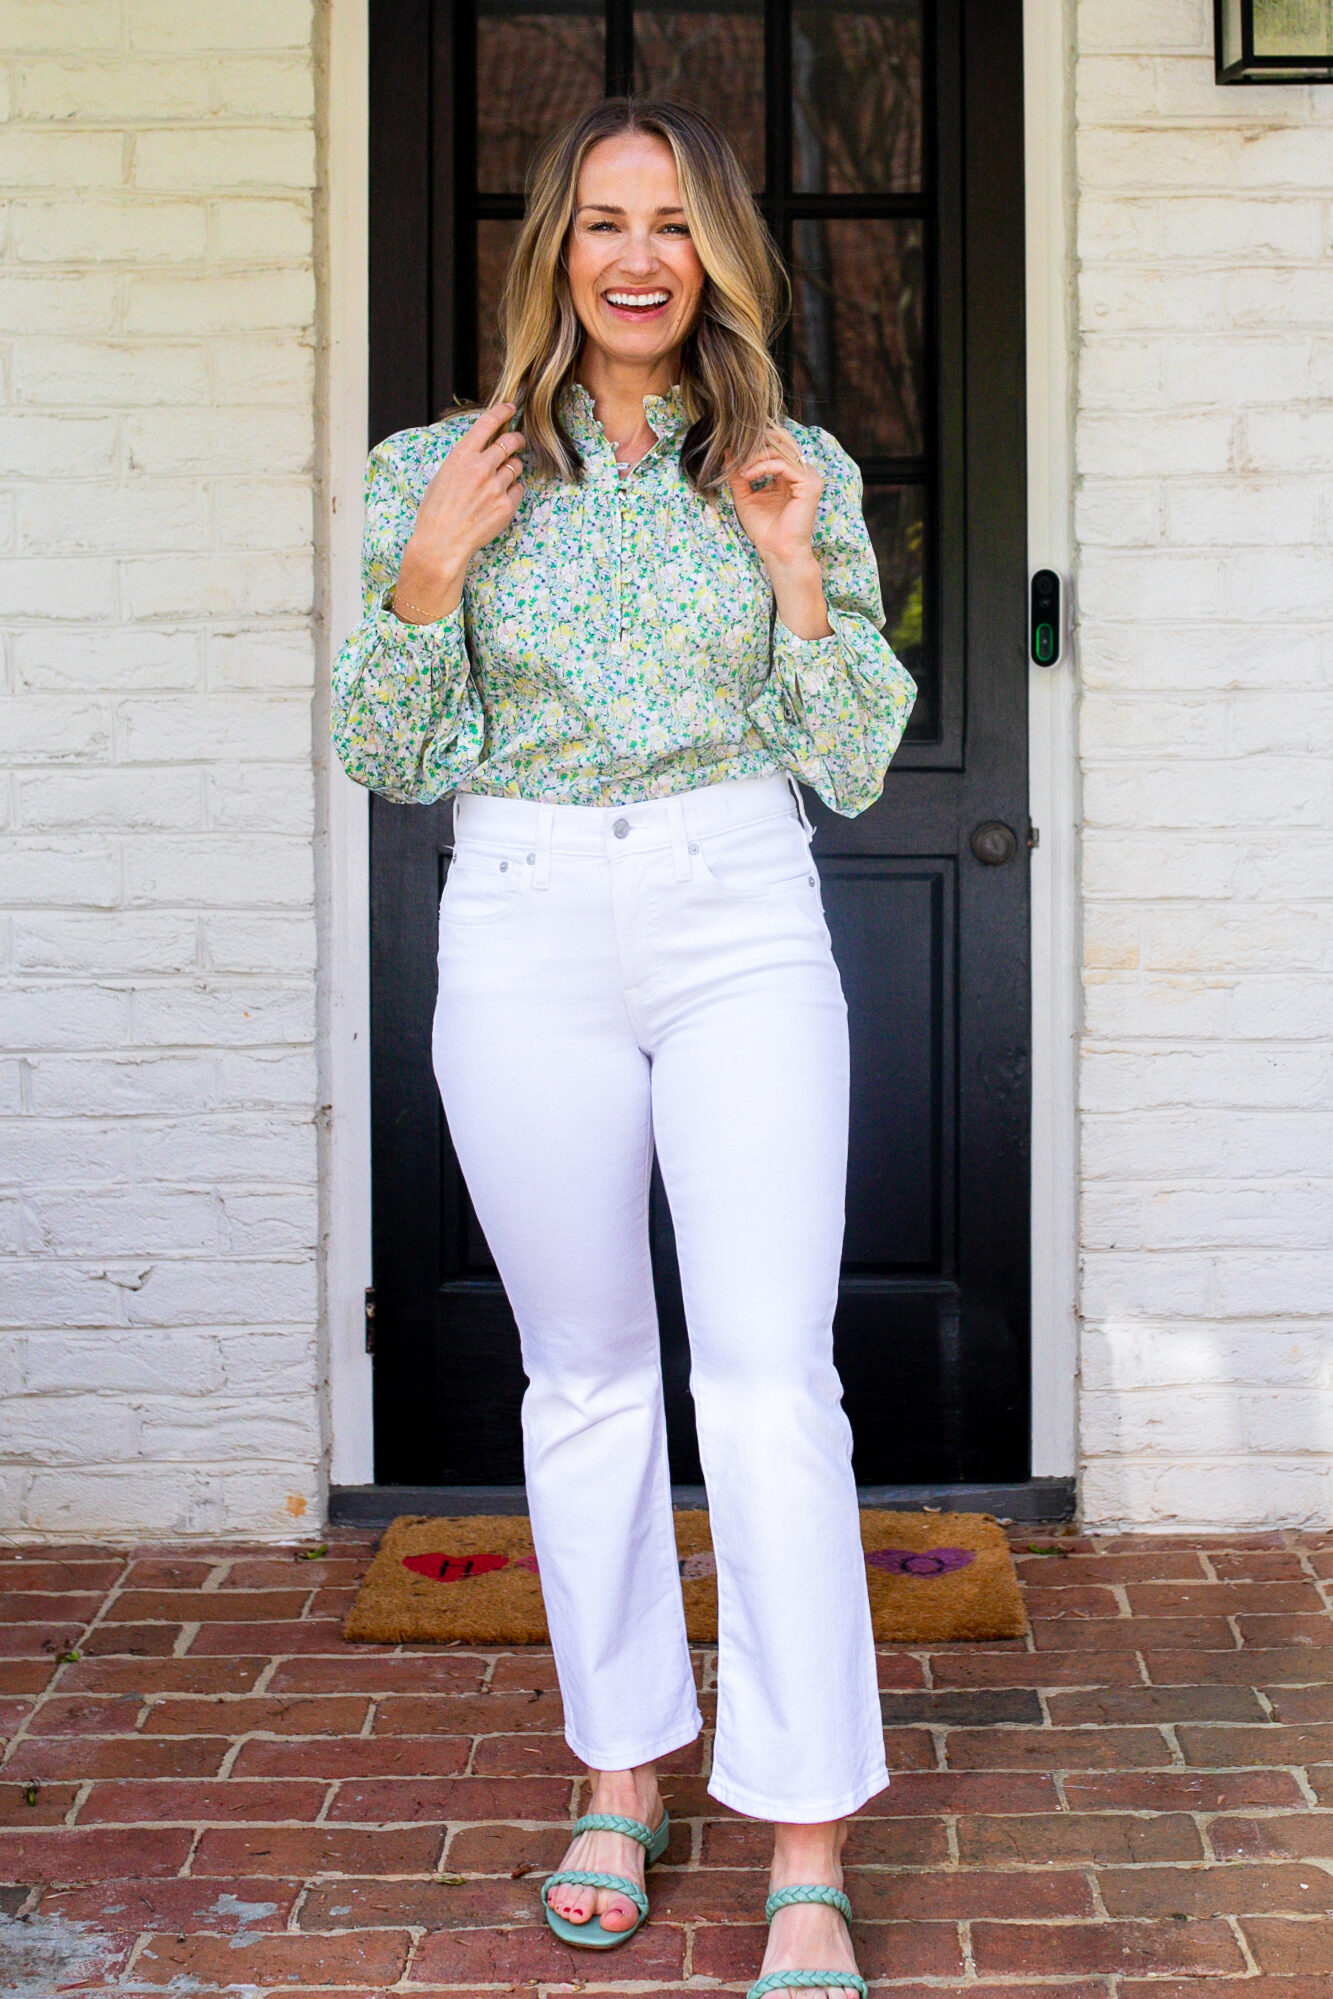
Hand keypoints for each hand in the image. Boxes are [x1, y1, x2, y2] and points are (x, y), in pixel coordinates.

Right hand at [393, 402, 525, 622]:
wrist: (442, 543)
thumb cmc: (436, 512)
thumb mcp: (442, 476)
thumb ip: (464, 461)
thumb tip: (481, 451)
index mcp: (461, 456)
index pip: (487, 423)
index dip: (503, 412)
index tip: (511, 408)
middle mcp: (481, 468)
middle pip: (510, 441)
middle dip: (516, 439)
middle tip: (518, 441)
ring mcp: (496, 487)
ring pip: (516, 466)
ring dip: (512, 469)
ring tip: (498, 481)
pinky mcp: (506, 506)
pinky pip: (519, 490)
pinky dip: (513, 491)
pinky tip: (499, 500)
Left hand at [726, 426, 821, 571]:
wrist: (776, 551)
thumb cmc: (764, 529)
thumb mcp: (745, 495)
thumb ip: (739, 473)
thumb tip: (728, 451)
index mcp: (791, 474)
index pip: (776, 446)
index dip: (754, 445)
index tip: (731, 454)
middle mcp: (803, 472)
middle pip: (781, 442)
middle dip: (755, 447)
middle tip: (735, 454)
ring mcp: (809, 477)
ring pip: (780, 451)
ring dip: (754, 457)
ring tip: (739, 468)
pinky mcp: (809, 484)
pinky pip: (782, 464)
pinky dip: (761, 466)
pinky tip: (747, 475)